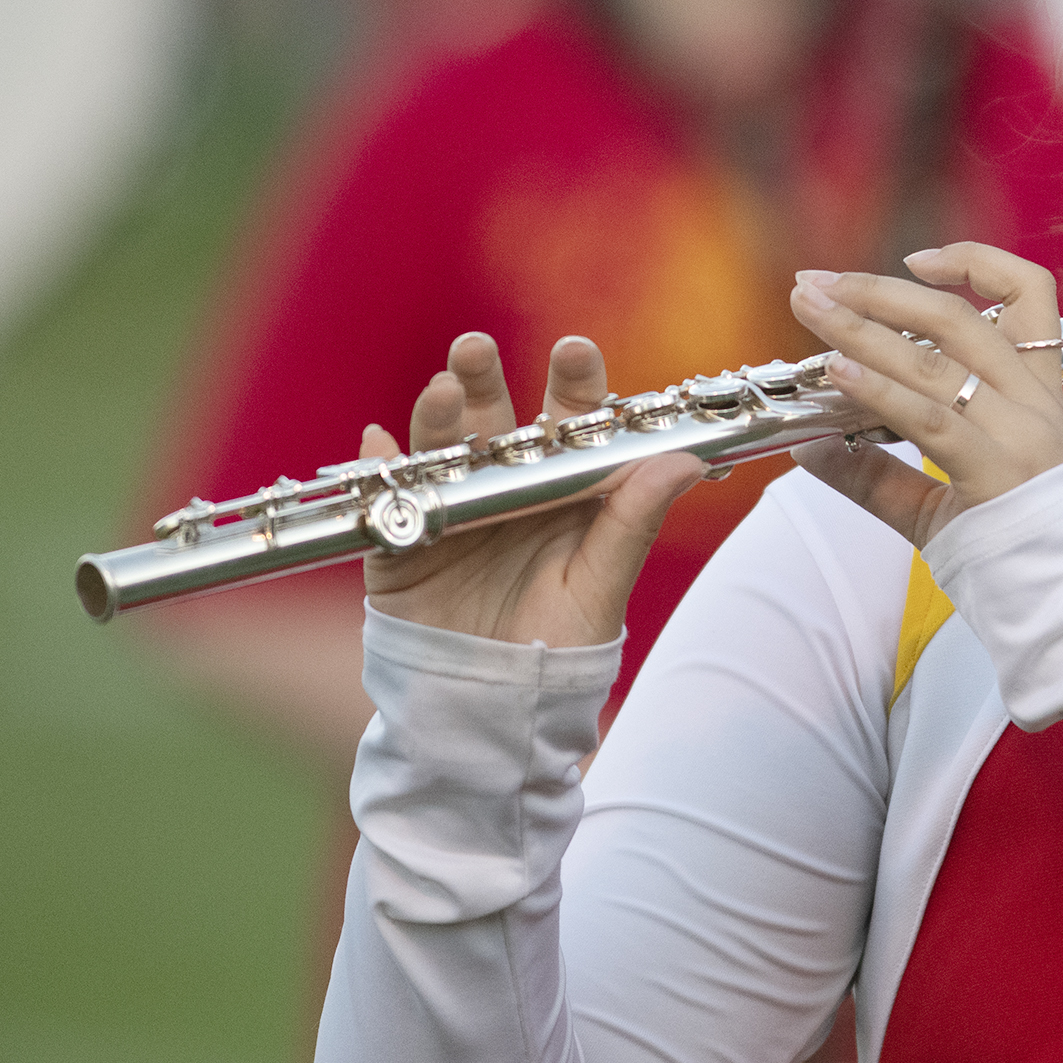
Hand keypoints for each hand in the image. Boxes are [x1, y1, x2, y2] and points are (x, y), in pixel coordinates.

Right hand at [356, 331, 700, 648]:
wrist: (498, 714)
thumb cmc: (559, 647)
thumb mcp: (601, 585)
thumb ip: (633, 522)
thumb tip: (685, 460)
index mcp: (561, 487)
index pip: (569, 421)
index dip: (571, 382)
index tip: (574, 351)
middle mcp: (504, 487)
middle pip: (494, 419)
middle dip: (483, 377)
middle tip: (476, 347)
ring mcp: (449, 510)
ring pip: (440, 450)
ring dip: (437, 417)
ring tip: (442, 392)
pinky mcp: (401, 545)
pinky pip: (385, 502)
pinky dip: (378, 471)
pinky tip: (376, 444)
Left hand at [787, 242, 1062, 549]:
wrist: (1062, 604)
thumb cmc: (1010, 549)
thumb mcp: (939, 501)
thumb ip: (877, 473)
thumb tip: (810, 447)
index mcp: (1037, 391)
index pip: (1029, 294)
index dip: (974, 262)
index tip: (914, 261)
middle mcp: (1031, 401)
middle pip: (958, 316)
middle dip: (877, 292)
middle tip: (816, 283)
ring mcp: (1017, 432)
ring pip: (935, 359)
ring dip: (862, 327)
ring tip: (811, 310)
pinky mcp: (996, 469)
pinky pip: (929, 417)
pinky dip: (878, 386)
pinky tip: (838, 370)